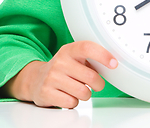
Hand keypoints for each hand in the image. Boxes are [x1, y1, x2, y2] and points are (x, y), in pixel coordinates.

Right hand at [3, 41, 117, 108]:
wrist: (36, 79)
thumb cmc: (63, 68)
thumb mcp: (75, 57)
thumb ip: (91, 58)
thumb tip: (112, 64)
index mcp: (69, 50)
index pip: (87, 48)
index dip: (103, 55)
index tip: (113, 64)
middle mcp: (60, 61)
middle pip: (90, 76)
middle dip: (98, 84)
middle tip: (96, 84)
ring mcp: (52, 77)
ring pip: (83, 92)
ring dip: (86, 94)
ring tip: (79, 89)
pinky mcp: (46, 93)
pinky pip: (71, 102)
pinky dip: (74, 102)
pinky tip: (68, 95)